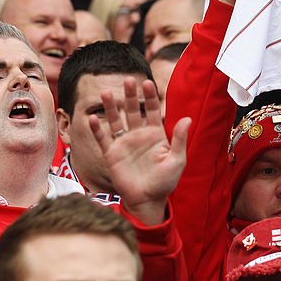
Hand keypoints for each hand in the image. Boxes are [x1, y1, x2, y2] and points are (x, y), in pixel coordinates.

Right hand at [88, 77, 190, 225]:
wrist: (148, 201)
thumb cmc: (165, 182)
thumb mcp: (177, 160)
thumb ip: (180, 139)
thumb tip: (187, 118)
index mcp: (156, 134)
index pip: (153, 110)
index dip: (150, 96)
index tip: (147, 82)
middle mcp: (139, 135)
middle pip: (134, 110)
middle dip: (131, 95)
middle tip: (128, 79)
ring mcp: (124, 143)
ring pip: (116, 120)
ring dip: (111, 107)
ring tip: (106, 93)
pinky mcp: (111, 154)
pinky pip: (103, 139)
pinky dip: (97, 129)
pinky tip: (93, 118)